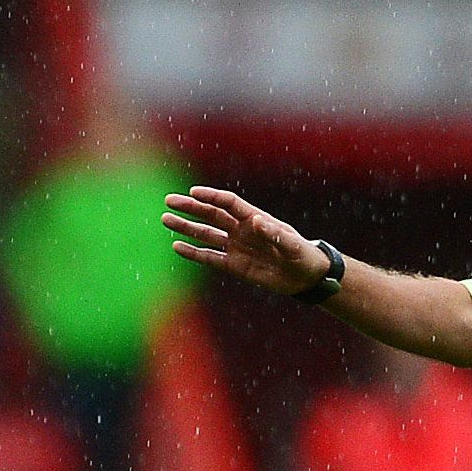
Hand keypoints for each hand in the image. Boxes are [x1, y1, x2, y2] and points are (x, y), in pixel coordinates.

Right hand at [162, 186, 329, 294]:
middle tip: (169, 201)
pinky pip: (209, 257)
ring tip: (165, 219)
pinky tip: (176, 246)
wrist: (306, 278)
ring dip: (186, 227)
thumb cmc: (303, 255)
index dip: (211, 197)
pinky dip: (193, 253)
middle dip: (190, 208)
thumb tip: (256, 220)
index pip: (228, 203)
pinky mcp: (233, 265)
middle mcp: (241, 230)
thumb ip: (274, 233)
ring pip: (205, 234)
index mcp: (255, 219)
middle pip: (211, 215)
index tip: (192, 192)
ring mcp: (235, 247)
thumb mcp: (292, 244)